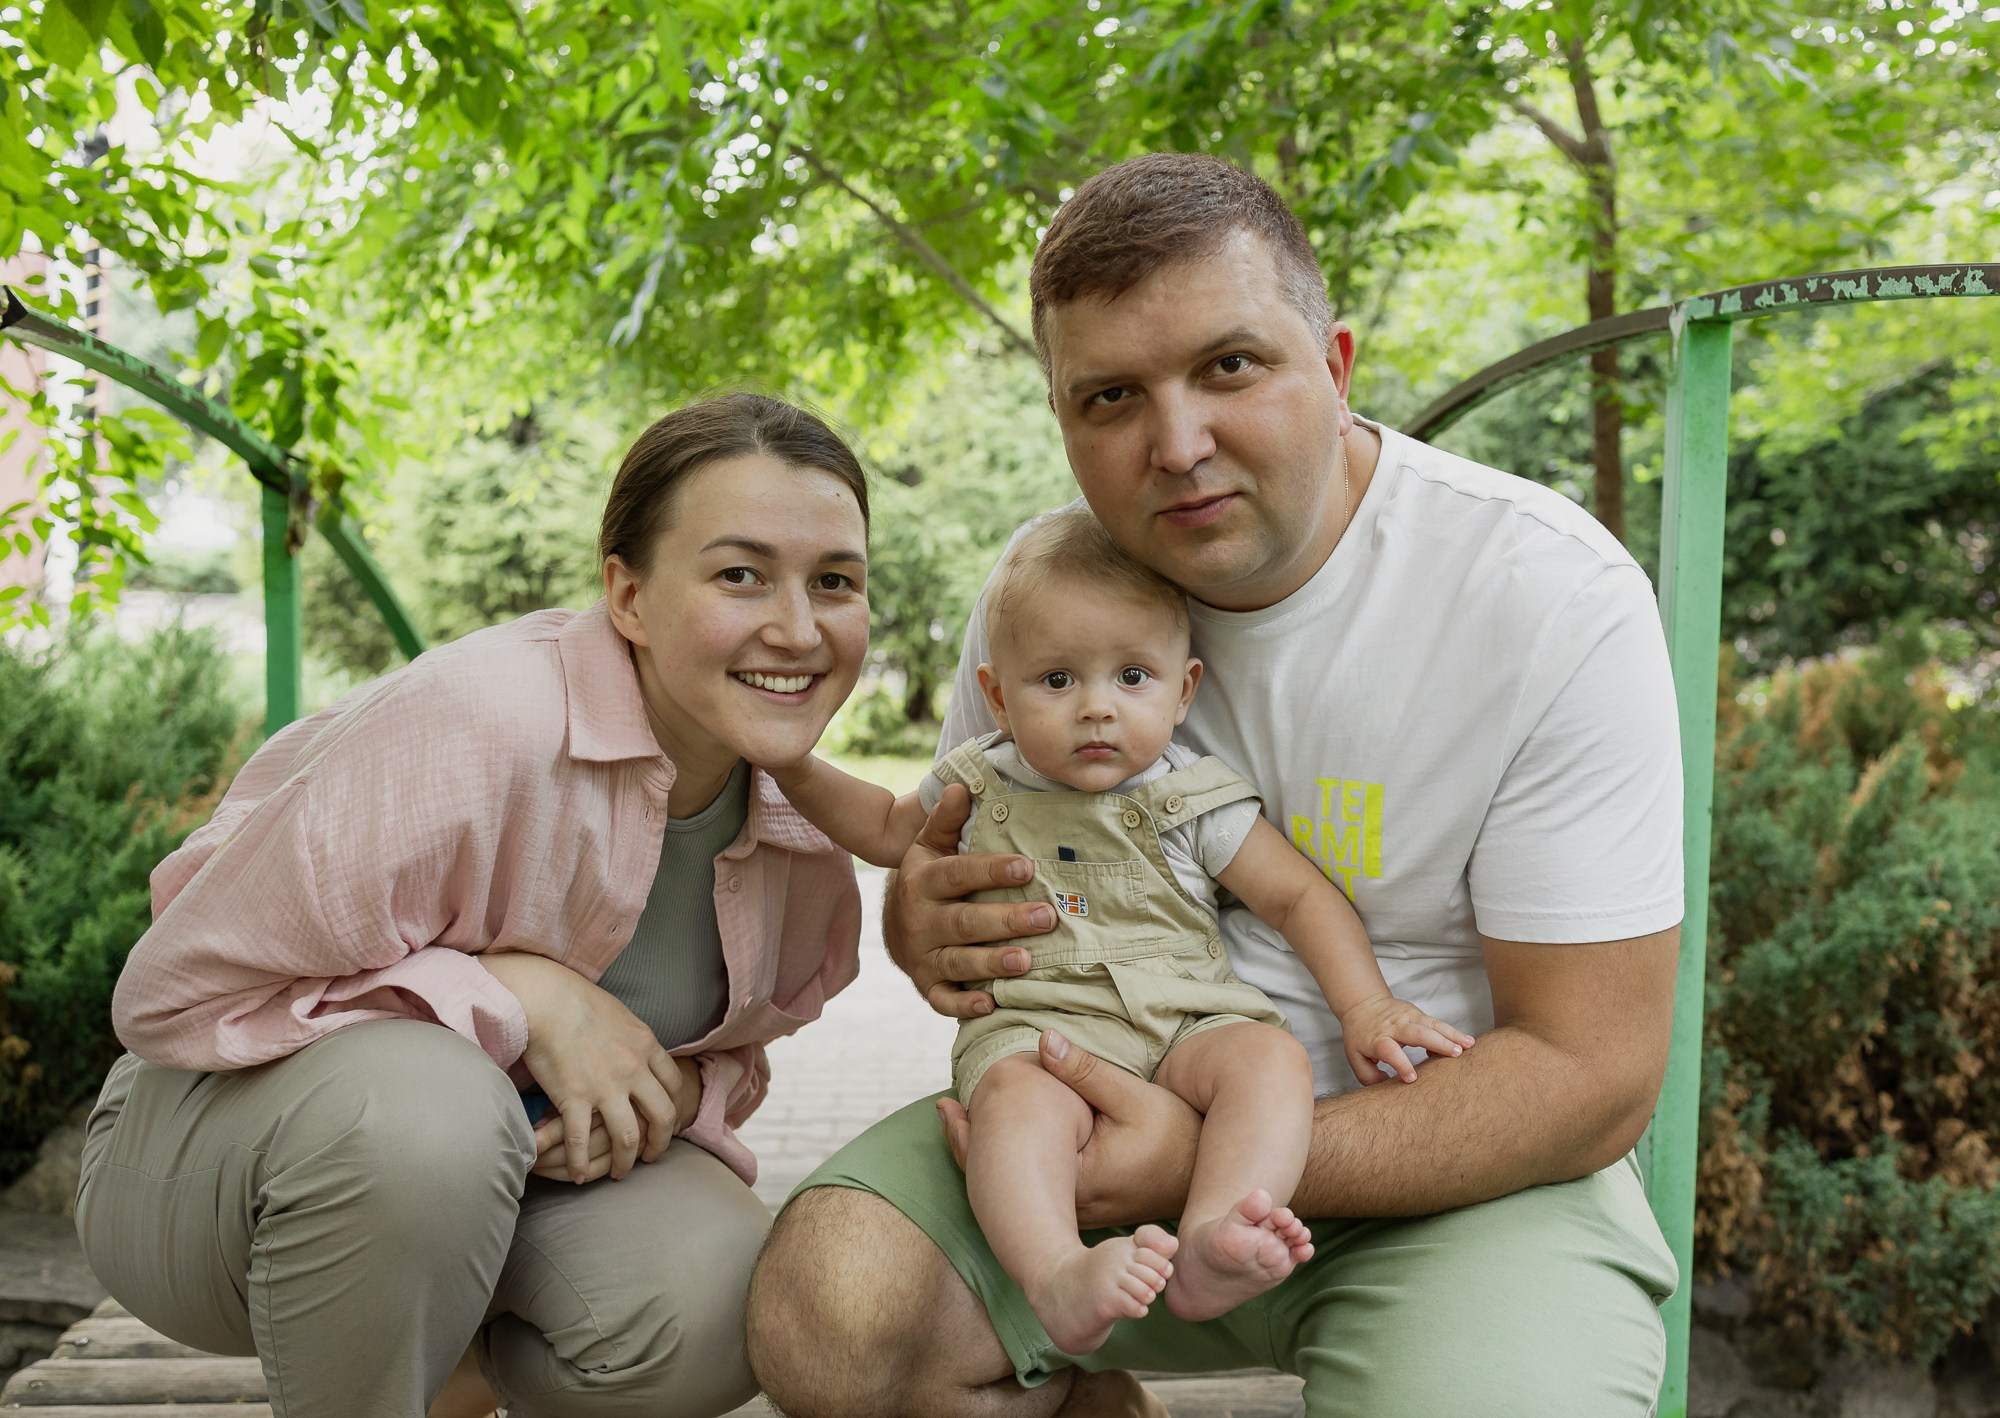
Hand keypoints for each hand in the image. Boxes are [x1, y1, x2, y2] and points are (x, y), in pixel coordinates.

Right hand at [480, 953, 697, 1183]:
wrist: (547, 999)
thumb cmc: (577, 1000)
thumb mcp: (621, 1015)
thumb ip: (633, 1039)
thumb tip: (638, 1050)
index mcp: (646, 1046)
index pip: (674, 1084)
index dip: (673, 1107)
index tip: (667, 1121)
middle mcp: (633, 1069)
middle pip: (662, 1116)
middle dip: (660, 1142)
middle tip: (652, 1156)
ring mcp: (606, 1086)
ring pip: (628, 1137)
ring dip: (625, 1162)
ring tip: (618, 1173)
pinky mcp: (575, 1098)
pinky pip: (582, 1142)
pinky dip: (581, 1163)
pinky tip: (579, 1176)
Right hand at [887, 784, 1052, 1019]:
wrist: (895, 926)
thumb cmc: (929, 879)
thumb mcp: (930, 846)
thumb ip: (947, 820)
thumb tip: (960, 787)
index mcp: (923, 881)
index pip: (959, 875)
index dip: (991, 871)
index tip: (1026, 867)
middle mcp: (920, 920)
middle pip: (965, 922)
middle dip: (1006, 920)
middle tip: (1047, 917)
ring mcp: (922, 956)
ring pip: (958, 962)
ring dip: (992, 963)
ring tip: (1026, 961)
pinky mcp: (927, 986)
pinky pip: (943, 1000)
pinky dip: (965, 1006)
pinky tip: (992, 1004)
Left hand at [938, 1030, 1201, 1228]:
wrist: (1206, 1172)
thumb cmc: (1174, 1135)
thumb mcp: (1132, 1096)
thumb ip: (1085, 1071)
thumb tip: (1043, 1039)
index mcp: (1076, 1181)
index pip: (1011, 1159)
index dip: (978, 1131)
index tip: (950, 1103)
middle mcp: (1069, 1205)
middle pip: (1005, 1177)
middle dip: (972, 1143)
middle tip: (943, 1108)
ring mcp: (1075, 1211)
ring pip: (1017, 1184)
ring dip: (989, 1152)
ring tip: (954, 1118)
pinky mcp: (1083, 1207)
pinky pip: (1036, 1185)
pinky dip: (1013, 1161)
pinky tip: (997, 1136)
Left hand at [1340, 995, 1475, 1084]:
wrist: (1363, 1005)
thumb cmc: (1361, 1037)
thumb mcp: (1356, 1057)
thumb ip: (1369, 1076)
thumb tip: (1388, 1088)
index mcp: (1377, 1039)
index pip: (1389, 1050)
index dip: (1400, 1063)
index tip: (1412, 1078)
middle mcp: (1393, 1026)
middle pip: (1416, 1032)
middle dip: (1436, 1043)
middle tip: (1455, 1055)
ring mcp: (1407, 1017)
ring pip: (1431, 1024)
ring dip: (1451, 1034)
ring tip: (1469, 1045)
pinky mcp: (1417, 1013)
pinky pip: (1437, 1022)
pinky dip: (1452, 1031)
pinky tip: (1467, 1041)